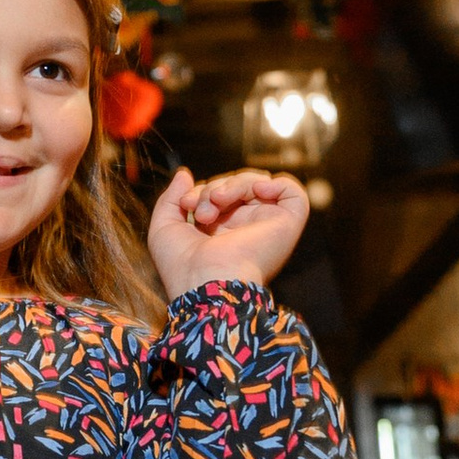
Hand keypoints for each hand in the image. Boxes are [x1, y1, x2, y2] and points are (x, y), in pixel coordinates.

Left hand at [148, 163, 310, 297]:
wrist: (205, 284)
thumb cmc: (183, 266)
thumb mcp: (165, 228)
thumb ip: (171, 198)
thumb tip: (185, 174)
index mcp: (222, 232)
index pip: (217, 193)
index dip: (200, 190)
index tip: (186, 204)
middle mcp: (246, 229)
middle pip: (235, 186)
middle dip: (213, 188)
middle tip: (202, 211)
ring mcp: (266, 226)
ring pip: (257, 183)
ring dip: (233, 184)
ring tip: (216, 202)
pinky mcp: (286, 225)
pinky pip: (292, 192)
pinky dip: (276, 183)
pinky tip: (257, 190)